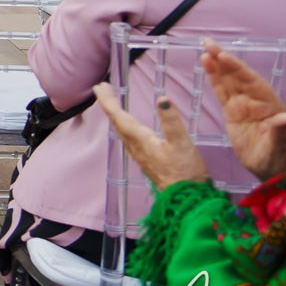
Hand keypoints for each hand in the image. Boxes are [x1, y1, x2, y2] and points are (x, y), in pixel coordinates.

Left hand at [92, 82, 208, 188]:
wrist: (185, 198)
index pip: (118, 116)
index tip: (99, 87)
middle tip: (102, 87)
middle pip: (116, 121)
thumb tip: (162, 98)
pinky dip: (123, 125)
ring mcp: (139, 154)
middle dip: (109, 104)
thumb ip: (171, 120)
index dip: (108, 101)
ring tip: (112, 102)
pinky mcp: (145, 159)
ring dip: (115, 114)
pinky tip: (127, 127)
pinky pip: (127, 137)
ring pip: (121, 130)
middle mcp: (135, 146)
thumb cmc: (185, 171)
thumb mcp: (181, 142)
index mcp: (140, 139)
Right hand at [200, 39, 285, 179]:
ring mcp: (243, 106)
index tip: (224, 57)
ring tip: (205, 51)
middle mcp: (256, 101)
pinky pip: (222, 93)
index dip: (238, 69)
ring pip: (228, 82)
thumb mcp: (281, 147)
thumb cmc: (280, 159)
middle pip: (238, 76)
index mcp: (270, 105)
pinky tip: (207, 66)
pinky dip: (214, 79)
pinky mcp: (232, 113)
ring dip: (217, 66)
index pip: (252, 82)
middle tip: (209, 44)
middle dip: (225, 60)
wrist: (273, 171)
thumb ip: (280, 131)